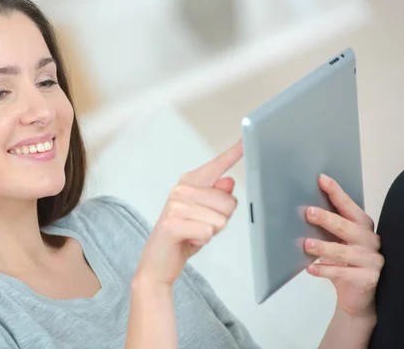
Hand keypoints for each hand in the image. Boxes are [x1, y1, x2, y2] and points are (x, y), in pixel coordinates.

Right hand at [134, 140, 242, 286]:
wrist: (157, 263)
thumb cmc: (183, 237)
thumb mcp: (205, 216)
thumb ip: (218, 198)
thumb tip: (228, 182)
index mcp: (189, 183)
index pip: (217, 165)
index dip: (234, 153)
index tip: (246, 140)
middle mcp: (181, 189)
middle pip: (228, 202)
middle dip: (221, 220)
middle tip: (200, 226)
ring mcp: (175, 205)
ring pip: (220, 219)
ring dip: (211, 233)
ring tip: (193, 233)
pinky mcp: (173, 223)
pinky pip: (209, 232)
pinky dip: (203, 241)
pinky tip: (188, 241)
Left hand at [304, 174, 383, 318]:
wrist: (357, 296)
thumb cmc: (345, 262)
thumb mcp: (337, 242)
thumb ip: (328, 228)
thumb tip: (302, 211)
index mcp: (363, 226)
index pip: (349, 206)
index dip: (336, 193)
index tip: (321, 179)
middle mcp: (370, 241)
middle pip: (347, 227)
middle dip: (327, 218)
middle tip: (308, 212)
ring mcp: (371, 260)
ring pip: (344, 251)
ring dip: (324, 247)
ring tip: (306, 244)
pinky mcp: (367, 278)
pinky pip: (343, 273)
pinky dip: (326, 270)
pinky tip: (311, 268)